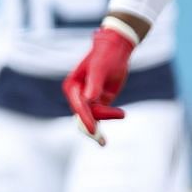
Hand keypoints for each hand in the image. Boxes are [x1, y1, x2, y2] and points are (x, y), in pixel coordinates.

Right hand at [61, 20, 135, 143]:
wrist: (116, 50)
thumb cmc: (105, 56)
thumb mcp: (100, 69)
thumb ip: (94, 84)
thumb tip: (89, 99)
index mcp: (72, 86)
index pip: (78, 106)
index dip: (85, 119)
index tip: (93, 131)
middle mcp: (77, 94)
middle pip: (84, 115)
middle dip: (94, 125)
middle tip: (101, 141)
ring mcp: (88, 99)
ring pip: (94, 117)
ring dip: (106, 119)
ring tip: (119, 118)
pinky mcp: (99, 101)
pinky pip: (102, 114)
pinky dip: (109, 118)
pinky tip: (119, 115)